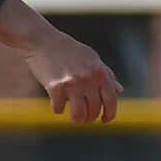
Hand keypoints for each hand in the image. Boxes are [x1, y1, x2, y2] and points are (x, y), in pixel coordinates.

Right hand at [0, 0, 123, 123]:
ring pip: (79, 114)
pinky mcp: (55, 87)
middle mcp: (88, 78)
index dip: (109, 114)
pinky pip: (59, 108)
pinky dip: (57, 109)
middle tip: (85, 119)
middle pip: (94, 109)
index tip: (105, 119)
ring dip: (77, 120)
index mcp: (100, 72)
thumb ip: (106, 74)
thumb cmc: (67, 49)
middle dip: (90, 118)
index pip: (111, 100)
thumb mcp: (91, 58)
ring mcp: (72, 83)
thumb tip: (119, 90)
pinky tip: (56, 104)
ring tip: (75, 119)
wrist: (41, 40)